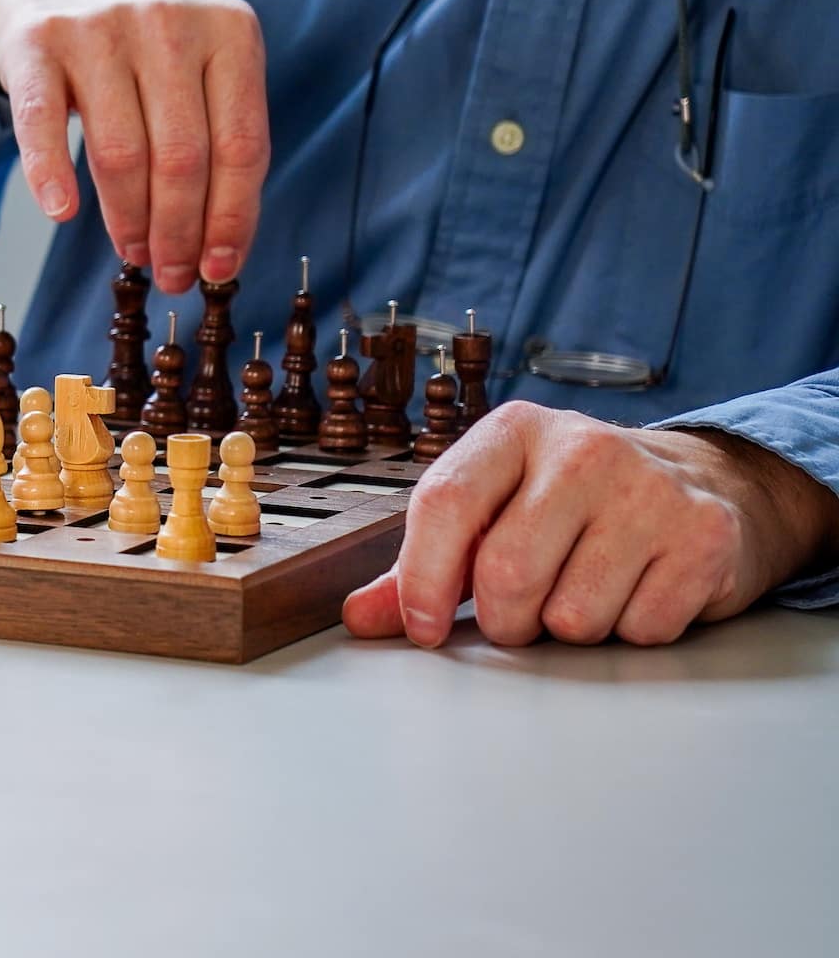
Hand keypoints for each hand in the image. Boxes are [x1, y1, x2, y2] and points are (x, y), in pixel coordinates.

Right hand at [0, 0, 268, 292]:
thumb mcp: (203, 59)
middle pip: (182, 159)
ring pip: (120, 153)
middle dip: (178, 233)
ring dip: (127, 221)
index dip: (231, 219)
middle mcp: (168, 23)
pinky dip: (51, 176)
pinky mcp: (37, 41)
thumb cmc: (140, 38)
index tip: (217, 269)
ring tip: (132, 253)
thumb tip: (220, 248)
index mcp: (230, 30)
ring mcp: (99, 28)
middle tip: (170, 273)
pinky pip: (42, 125)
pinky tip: (62, 213)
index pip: (242, 146)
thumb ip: (220, 132)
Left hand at [343, 402, 838, 646]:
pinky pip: (639, 630)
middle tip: (517, 614)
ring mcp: (650, 488)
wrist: (697, 482)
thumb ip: (419, 565)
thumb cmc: (569, 504)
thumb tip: (358, 617)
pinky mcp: (705, 535)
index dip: (423, 579)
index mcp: (512, 431)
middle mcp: (583, 448)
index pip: (445, 503)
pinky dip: (628, 631)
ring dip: (566, 629)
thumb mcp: (490, 511)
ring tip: (582, 589)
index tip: (424, 627)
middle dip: (502, 621)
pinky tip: (634, 590)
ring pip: (573, 616)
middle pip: (506, 574)